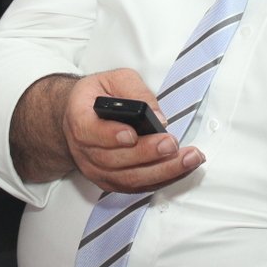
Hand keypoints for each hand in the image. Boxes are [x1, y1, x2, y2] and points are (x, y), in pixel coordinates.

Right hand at [62, 69, 203, 193]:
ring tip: (188, 159)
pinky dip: (162, 180)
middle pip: (113, 160)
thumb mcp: (115, 79)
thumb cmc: (99, 96)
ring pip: (128, 178)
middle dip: (147, 153)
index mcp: (79, 118)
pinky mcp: (111, 182)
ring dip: (161, 171)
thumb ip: (135, 92)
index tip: (133, 134)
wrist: (82, 116)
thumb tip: (158, 117)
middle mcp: (84, 150)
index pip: (89, 132)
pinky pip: (137, 187)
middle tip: (172, 144)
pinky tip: (182, 170)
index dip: (110, 135)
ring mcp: (96, 170)